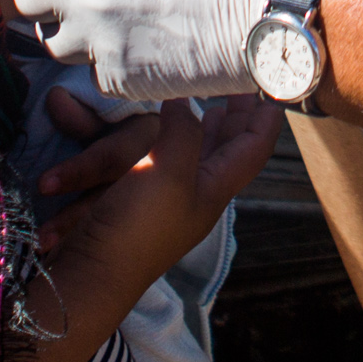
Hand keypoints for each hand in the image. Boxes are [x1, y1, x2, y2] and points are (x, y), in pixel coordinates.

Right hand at [29, 85, 271, 222]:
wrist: (90, 274)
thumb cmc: (138, 228)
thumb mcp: (170, 174)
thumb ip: (183, 133)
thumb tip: (183, 103)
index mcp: (215, 189)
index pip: (254, 148)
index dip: (266, 118)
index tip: (273, 86)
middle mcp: (196, 191)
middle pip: (227, 148)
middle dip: (236, 117)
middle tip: (238, 86)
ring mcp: (167, 195)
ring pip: (195, 152)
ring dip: (204, 126)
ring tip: (210, 102)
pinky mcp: (136, 196)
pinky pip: (161, 158)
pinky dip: (167, 135)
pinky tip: (162, 124)